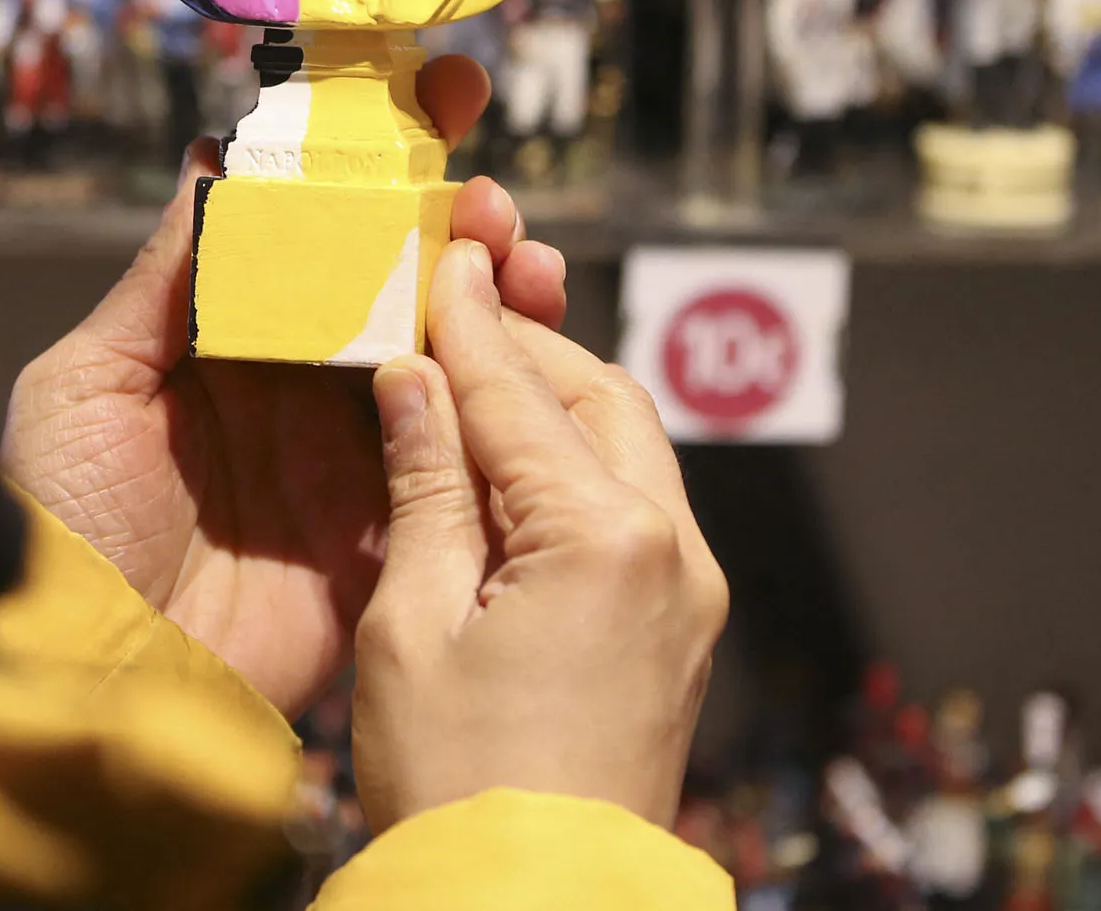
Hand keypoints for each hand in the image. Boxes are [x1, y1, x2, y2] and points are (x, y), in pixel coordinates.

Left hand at [0, 57, 570, 719]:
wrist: (84, 683)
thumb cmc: (58, 527)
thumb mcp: (84, 384)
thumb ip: (163, 279)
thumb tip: (212, 159)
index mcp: (217, 340)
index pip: (305, 233)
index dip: (365, 171)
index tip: (423, 106)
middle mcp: (290, 389)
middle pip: (392, 286)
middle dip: (453, 229)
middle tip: (493, 197)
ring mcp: (344, 461)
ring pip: (442, 358)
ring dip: (495, 302)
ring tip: (526, 260)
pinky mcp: (386, 534)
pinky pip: (458, 458)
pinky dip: (504, 406)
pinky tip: (532, 357)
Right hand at [352, 241, 727, 832]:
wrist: (535, 905)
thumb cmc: (461, 783)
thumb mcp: (412, 623)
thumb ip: (424, 486)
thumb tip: (412, 380)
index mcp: (607, 537)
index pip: (518, 392)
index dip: (465, 319)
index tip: (438, 255)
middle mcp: (673, 550)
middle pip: (597, 397)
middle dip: (523, 347)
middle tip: (449, 309)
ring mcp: (689, 593)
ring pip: (626, 446)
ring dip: (552, 402)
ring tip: (470, 374)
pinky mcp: (681, 630)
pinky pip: (634, 506)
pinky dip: (573, 464)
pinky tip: (507, 462)